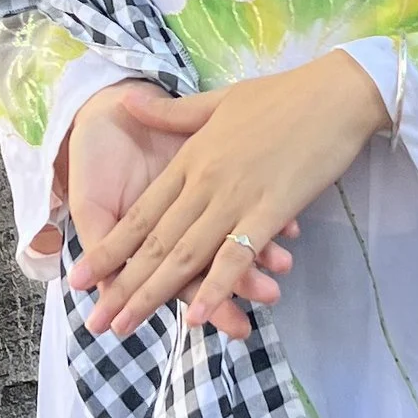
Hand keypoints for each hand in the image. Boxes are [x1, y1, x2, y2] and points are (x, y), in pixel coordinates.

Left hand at [56, 81, 295, 343]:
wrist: (337, 92)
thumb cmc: (283, 96)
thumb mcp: (220, 100)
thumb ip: (172, 113)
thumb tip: (125, 101)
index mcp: (190, 158)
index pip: (141, 213)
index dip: (109, 249)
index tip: (80, 278)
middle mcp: (204, 181)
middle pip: (155, 242)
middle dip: (122, 285)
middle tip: (96, 323)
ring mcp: (236, 197)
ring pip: (186, 254)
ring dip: (154, 294)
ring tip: (126, 326)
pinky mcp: (270, 211)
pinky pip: (236, 256)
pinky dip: (215, 288)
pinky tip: (196, 316)